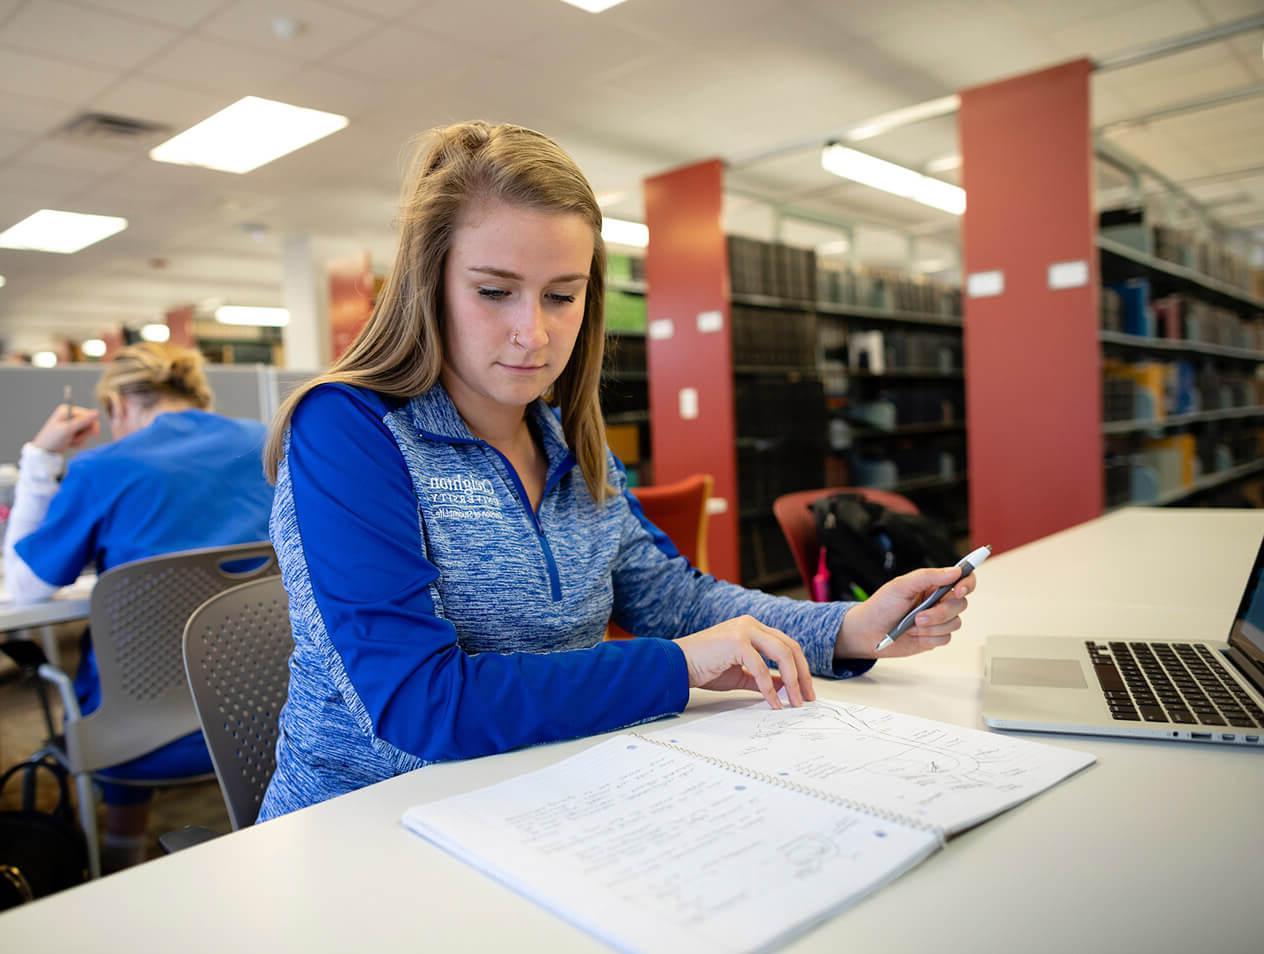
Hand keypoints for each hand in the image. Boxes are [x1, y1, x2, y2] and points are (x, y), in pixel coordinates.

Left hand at [31, 404, 99, 453]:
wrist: (44, 452)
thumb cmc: (53, 439)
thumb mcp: (68, 429)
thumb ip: (83, 421)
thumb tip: (97, 412)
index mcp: (67, 410)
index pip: (89, 415)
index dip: (90, 425)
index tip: (83, 433)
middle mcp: (70, 415)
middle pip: (89, 423)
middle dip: (84, 433)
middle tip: (73, 438)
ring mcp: (72, 424)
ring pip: (87, 431)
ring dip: (80, 439)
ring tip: (70, 441)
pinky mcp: (73, 432)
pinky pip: (84, 436)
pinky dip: (78, 442)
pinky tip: (70, 443)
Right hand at [675, 615, 814, 708]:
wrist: (677, 665)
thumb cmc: (704, 667)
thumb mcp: (740, 673)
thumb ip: (763, 677)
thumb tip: (786, 687)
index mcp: (752, 628)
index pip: (786, 645)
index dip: (800, 668)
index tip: (805, 690)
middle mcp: (751, 624)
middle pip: (790, 647)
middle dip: (802, 675)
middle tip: (807, 698)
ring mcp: (744, 630)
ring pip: (782, 653)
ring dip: (793, 681)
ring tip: (795, 702)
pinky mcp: (736, 641)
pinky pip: (761, 668)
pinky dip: (770, 688)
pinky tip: (773, 702)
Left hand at [834, 565, 976, 659]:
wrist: (867, 633)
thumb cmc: (881, 606)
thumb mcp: (901, 586)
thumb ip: (928, 576)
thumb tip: (956, 571)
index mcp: (932, 584)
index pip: (962, 579)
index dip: (967, 583)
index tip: (959, 590)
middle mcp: (938, 601)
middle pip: (961, 604)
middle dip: (941, 612)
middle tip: (919, 616)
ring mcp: (937, 620)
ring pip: (955, 623)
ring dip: (933, 626)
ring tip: (911, 626)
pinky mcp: (934, 637)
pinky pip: (946, 638)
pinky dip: (929, 638)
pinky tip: (913, 635)